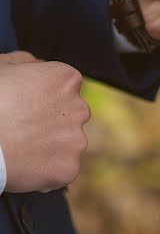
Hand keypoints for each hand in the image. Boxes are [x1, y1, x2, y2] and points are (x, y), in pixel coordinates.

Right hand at [0, 52, 90, 192]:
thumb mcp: (3, 65)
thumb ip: (28, 62)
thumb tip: (37, 65)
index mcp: (66, 79)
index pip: (66, 86)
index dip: (45, 96)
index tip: (28, 105)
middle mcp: (78, 108)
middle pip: (71, 115)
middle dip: (52, 121)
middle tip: (23, 128)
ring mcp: (75, 140)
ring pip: (68, 144)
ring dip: (50, 146)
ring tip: (20, 148)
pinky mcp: (68, 168)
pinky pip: (61, 170)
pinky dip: (46, 171)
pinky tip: (24, 165)